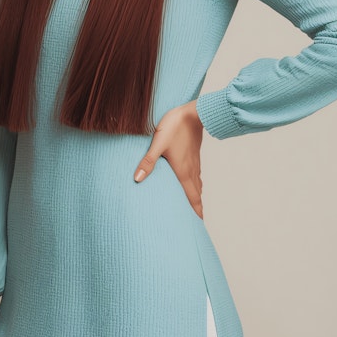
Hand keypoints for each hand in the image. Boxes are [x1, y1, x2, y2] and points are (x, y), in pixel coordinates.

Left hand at [134, 99, 204, 218]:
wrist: (193, 112)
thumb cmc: (175, 126)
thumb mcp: (158, 143)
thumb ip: (148, 161)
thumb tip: (137, 178)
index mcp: (183, 171)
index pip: (192, 197)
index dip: (196, 211)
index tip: (199, 224)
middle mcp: (191, 170)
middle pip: (197, 194)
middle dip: (197, 208)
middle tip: (196, 220)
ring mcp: (194, 162)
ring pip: (198, 184)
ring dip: (196, 196)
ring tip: (194, 204)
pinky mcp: (194, 154)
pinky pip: (196, 174)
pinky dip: (196, 184)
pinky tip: (190, 181)